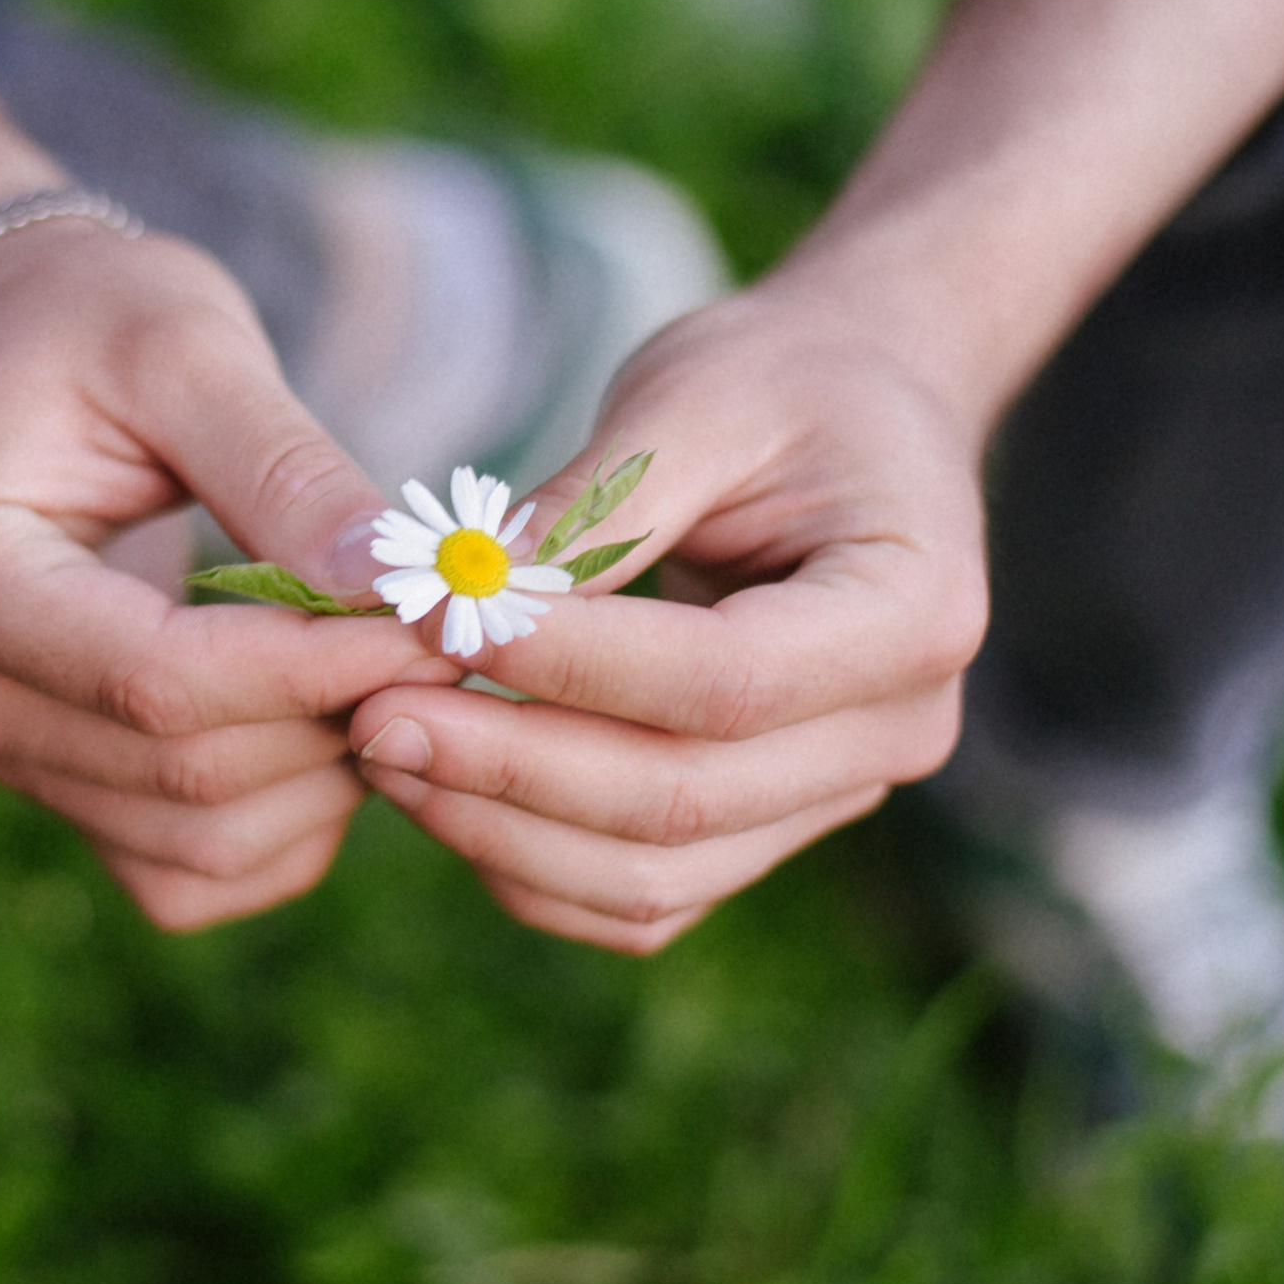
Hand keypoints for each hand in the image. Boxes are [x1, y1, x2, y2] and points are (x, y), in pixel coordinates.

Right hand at [0, 220, 449, 929]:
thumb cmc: (85, 317)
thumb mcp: (186, 345)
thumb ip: (287, 471)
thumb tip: (403, 591)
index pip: (162, 680)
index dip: (323, 666)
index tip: (449, 616)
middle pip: (190, 773)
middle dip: (344, 716)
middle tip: (452, 635)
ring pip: (202, 843)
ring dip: (330, 777)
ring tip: (395, 664)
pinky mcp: (50, 788)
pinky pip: (189, 871)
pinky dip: (288, 824)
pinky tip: (331, 720)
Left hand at [349, 288, 990, 951]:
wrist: (855, 417)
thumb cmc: (781, 385)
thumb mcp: (698, 393)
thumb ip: (593, 501)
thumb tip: (457, 591)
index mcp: (917, 609)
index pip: (725, 681)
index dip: (568, 669)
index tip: (432, 624)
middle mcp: (897, 731)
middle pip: (683, 802)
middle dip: (507, 766)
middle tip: (367, 711)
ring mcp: (832, 798)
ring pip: (650, 876)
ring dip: (496, 828)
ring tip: (377, 743)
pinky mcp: (762, 831)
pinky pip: (637, 898)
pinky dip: (524, 863)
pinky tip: (435, 787)